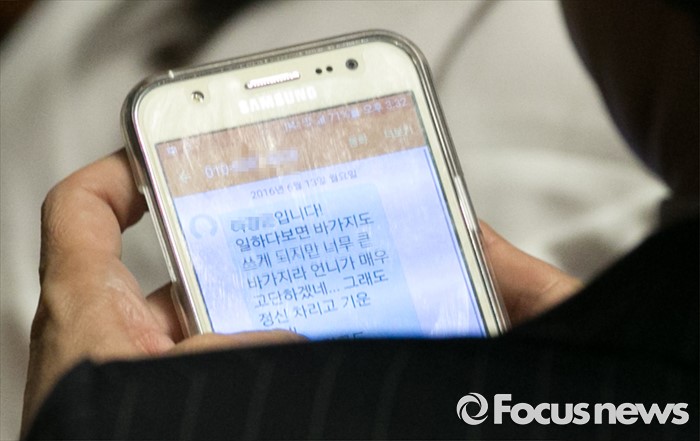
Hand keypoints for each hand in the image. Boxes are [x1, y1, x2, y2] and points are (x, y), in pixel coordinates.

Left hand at [22, 149, 580, 435]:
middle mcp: (110, 333)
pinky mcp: (169, 394)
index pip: (83, 207)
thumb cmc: (101, 438)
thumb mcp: (165, 377)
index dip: (121, 170)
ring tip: (302, 298)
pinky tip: (297, 351)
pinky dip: (251, 354)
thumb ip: (235, 347)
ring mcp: (142, 368)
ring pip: (202, 321)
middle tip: (278, 235)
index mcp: (84, 305)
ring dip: (247, 315)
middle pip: (168, 264)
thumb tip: (299, 337)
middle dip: (225, 251)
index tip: (165, 155)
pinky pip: (217, 359)